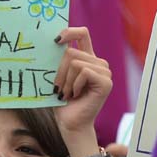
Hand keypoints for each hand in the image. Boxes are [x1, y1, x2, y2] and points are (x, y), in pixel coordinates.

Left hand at [53, 28, 112, 156]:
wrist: (69, 124)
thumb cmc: (61, 102)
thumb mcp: (57, 76)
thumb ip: (57, 60)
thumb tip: (49, 42)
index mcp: (87, 59)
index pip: (82, 34)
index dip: (69, 32)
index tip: (55, 41)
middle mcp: (98, 63)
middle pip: (72, 52)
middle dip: (59, 72)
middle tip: (58, 89)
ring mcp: (104, 72)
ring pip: (76, 62)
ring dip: (66, 81)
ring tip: (67, 94)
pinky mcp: (106, 82)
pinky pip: (83, 72)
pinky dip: (74, 84)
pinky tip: (76, 95)